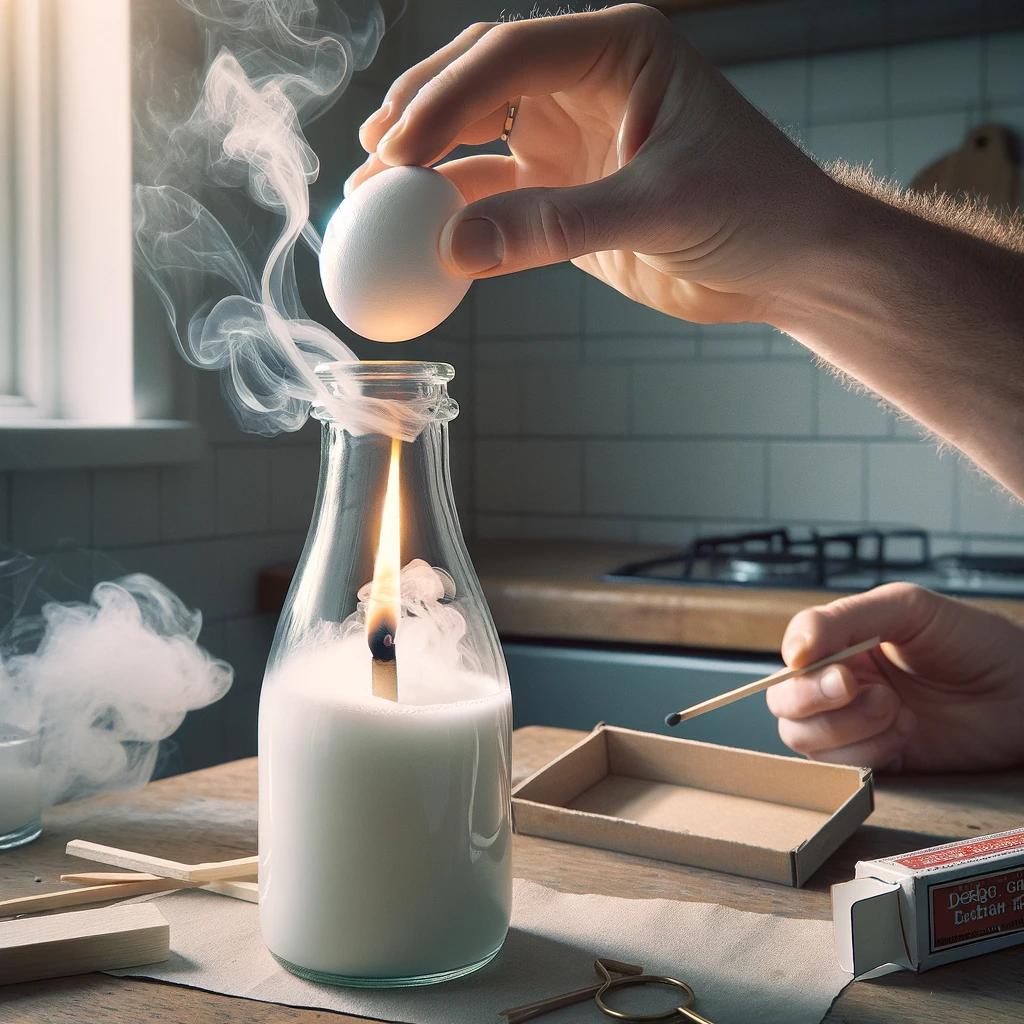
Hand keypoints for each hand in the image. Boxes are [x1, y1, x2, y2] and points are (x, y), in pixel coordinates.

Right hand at [348, 4, 838, 326]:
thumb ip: (559, 226)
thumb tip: (456, 246)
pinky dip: (456, 212)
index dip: (447, 97)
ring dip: (425, 166)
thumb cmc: (754, 209)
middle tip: (372, 160)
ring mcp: (570, 138)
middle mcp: (585, 84)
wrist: (786, 262)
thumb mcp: (661, 208)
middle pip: (478, 80)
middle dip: (420, 116)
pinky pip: (495, 196)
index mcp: (621, 50)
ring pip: (477, 137)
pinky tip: (420, 232)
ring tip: (372, 194)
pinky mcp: (563, 193)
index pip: (512, 53)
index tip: (400, 148)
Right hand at [767, 583, 1023, 772]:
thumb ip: (846, 618)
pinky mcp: (875, 758)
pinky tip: (903, 732)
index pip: (793, 652)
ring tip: (894, 708)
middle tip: (855, 687)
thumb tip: (794, 651)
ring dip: (845, 726)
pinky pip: (839, 766)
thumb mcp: (907, 608)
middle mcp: (841, 682)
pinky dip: (866, 751)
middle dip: (812, 698)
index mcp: (842, 641)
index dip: (799, 664)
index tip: (826, 665)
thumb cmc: (973, 642)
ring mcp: (854, 723)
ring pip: (803, 737)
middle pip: (784, 701)